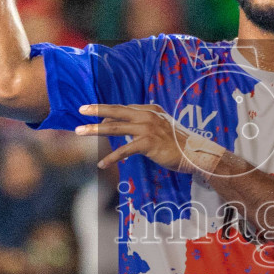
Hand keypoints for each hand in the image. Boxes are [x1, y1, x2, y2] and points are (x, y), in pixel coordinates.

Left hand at [75, 103, 224, 175]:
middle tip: (81, 110)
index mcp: (150, 109)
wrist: (193, 153)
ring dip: (95, 130)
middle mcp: (147, 115)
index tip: (93, 115)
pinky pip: (124, 150)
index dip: (107, 112)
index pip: (123, 109)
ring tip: (80, 132)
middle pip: (116, 111)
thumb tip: (126, 129)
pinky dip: (111, 158)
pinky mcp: (147, 143)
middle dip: (96, 110)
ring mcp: (147, 128)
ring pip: (115, 128)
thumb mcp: (161, 127)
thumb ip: (145, 124)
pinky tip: (102, 164)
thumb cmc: (177, 143)